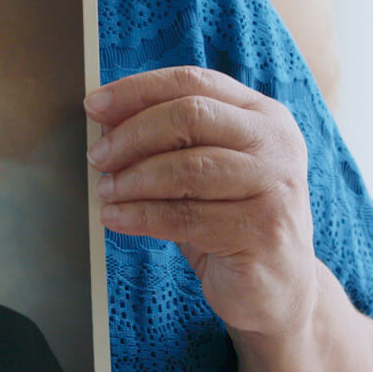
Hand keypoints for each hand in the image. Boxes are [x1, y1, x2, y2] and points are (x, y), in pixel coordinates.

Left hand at [84, 66, 317, 339]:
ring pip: (187, 168)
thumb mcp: (204, 171)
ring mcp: (276, 186)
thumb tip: (106, 120)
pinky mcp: (263, 231)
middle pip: (190, 116)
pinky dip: (140, 215)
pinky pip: (186, 216)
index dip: (138, 90)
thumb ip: (169, 141)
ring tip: (105, 192)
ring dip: (133, 179)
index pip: (194, 82)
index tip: (94, 105)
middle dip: (133, 134)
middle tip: (97, 157)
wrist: (278, 290)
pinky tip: (116, 219)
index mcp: (263, 115)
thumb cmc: (229, 221)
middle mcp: (276, 143)